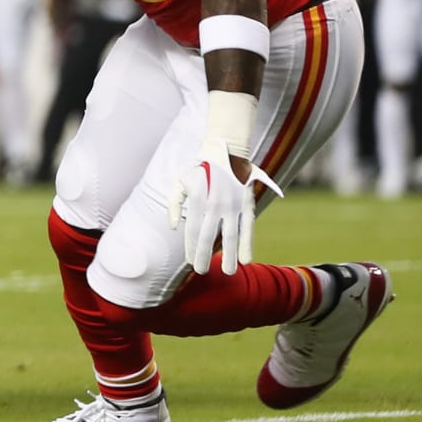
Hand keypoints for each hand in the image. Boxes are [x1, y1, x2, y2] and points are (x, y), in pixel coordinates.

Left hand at [169, 140, 279, 273]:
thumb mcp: (180, 181)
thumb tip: (173, 227)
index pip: (193, 230)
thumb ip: (173, 204)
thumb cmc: (198, 168)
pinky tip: (246, 259)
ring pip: (231, 236)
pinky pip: (248, 228)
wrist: (224, 150)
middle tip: (202, 271)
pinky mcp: (247, 203)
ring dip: (229, 255)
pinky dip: (247, 244)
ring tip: (229, 271)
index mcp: (198, 199)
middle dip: (205, 256)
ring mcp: (233, 205)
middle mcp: (215, 204)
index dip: (191, 247)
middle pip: (209, 236)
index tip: (190, 262)